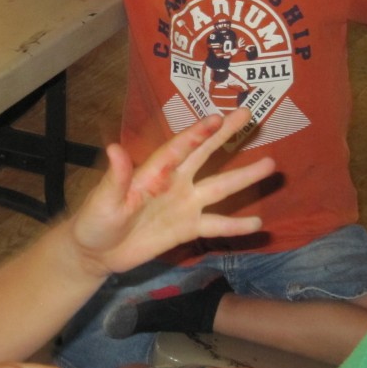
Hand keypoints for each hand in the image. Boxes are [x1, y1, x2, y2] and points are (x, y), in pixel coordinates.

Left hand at [70, 108, 271, 275]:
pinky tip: (258, 223)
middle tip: (248, 115)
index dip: (199, 132)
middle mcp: (174, 183)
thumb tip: (115, 149)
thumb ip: (115, 179)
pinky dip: (236, 225)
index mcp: (154, 172)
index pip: (180, 147)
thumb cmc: (95, 222)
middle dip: (226, 136)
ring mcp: (183, 205)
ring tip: (271, 165)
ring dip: (244, 177)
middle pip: (205, 155)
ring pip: (219, 188)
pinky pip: (216, 224)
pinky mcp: (187, 229)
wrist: (97, 253)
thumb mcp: (103, 201)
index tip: (219, 117)